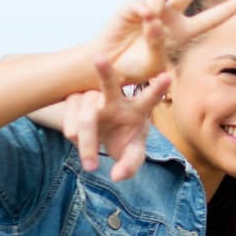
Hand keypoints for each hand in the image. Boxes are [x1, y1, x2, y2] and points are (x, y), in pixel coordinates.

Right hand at [64, 58, 170, 180]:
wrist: (102, 133)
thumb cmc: (124, 138)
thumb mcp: (132, 153)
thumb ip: (131, 165)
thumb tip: (118, 176)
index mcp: (138, 108)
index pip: (150, 97)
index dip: (158, 88)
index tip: (168, 76)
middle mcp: (116, 98)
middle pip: (110, 84)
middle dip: (105, 72)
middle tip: (99, 59)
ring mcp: (92, 96)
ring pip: (86, 114)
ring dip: (87, 142)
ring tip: (90, 167)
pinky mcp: (73, 100)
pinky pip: (68, 117)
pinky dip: (72, 136)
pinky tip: (78, 144)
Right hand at [93, 0, 235, 83]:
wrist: (111, 67)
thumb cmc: (136, 68)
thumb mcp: (155, 61)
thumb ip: (158, 41)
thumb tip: (152, 15)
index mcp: (184, 32)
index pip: (211, 19)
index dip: (228, 9)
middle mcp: (170, 16)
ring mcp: (151, 9)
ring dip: (158, 8)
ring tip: (150, 24)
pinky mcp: (131, 7)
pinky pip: (143, 2)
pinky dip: (144, 10)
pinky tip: (144, 17)